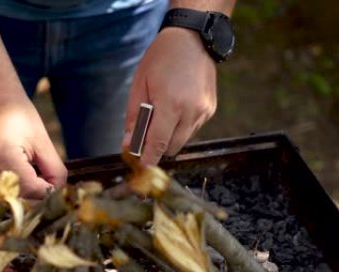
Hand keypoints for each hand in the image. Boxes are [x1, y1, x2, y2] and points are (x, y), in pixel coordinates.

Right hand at [0, 98, 66, 200]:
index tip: (52, 182)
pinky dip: (5, 195)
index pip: (28, 187)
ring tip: (28, 178)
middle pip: (15, 197)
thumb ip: (54, 171)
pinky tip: (14, 181)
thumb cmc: (19, 116)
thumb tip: (55, 195)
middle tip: (43, 182)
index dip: (45, 190)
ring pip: (2, 200)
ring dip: (19, 196)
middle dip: (34, 196)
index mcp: (1, 151)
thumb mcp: (43, 141)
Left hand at [123, 27, 216, 164]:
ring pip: (183, 140)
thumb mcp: (139, 85)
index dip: (149, 158)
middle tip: (143, 139)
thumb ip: (133, 117)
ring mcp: (204, 110)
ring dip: (169, 137)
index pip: (158, 144)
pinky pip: (192, 128)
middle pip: (172, 147)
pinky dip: (181, 127)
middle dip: (157, 148)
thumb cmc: (161, 58)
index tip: (141, 167)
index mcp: (171, 104)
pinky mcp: (210, 109)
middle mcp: (191, 111)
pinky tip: (175, 108)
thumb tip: (128, 143)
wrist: (192, 38)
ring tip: (160, 117)